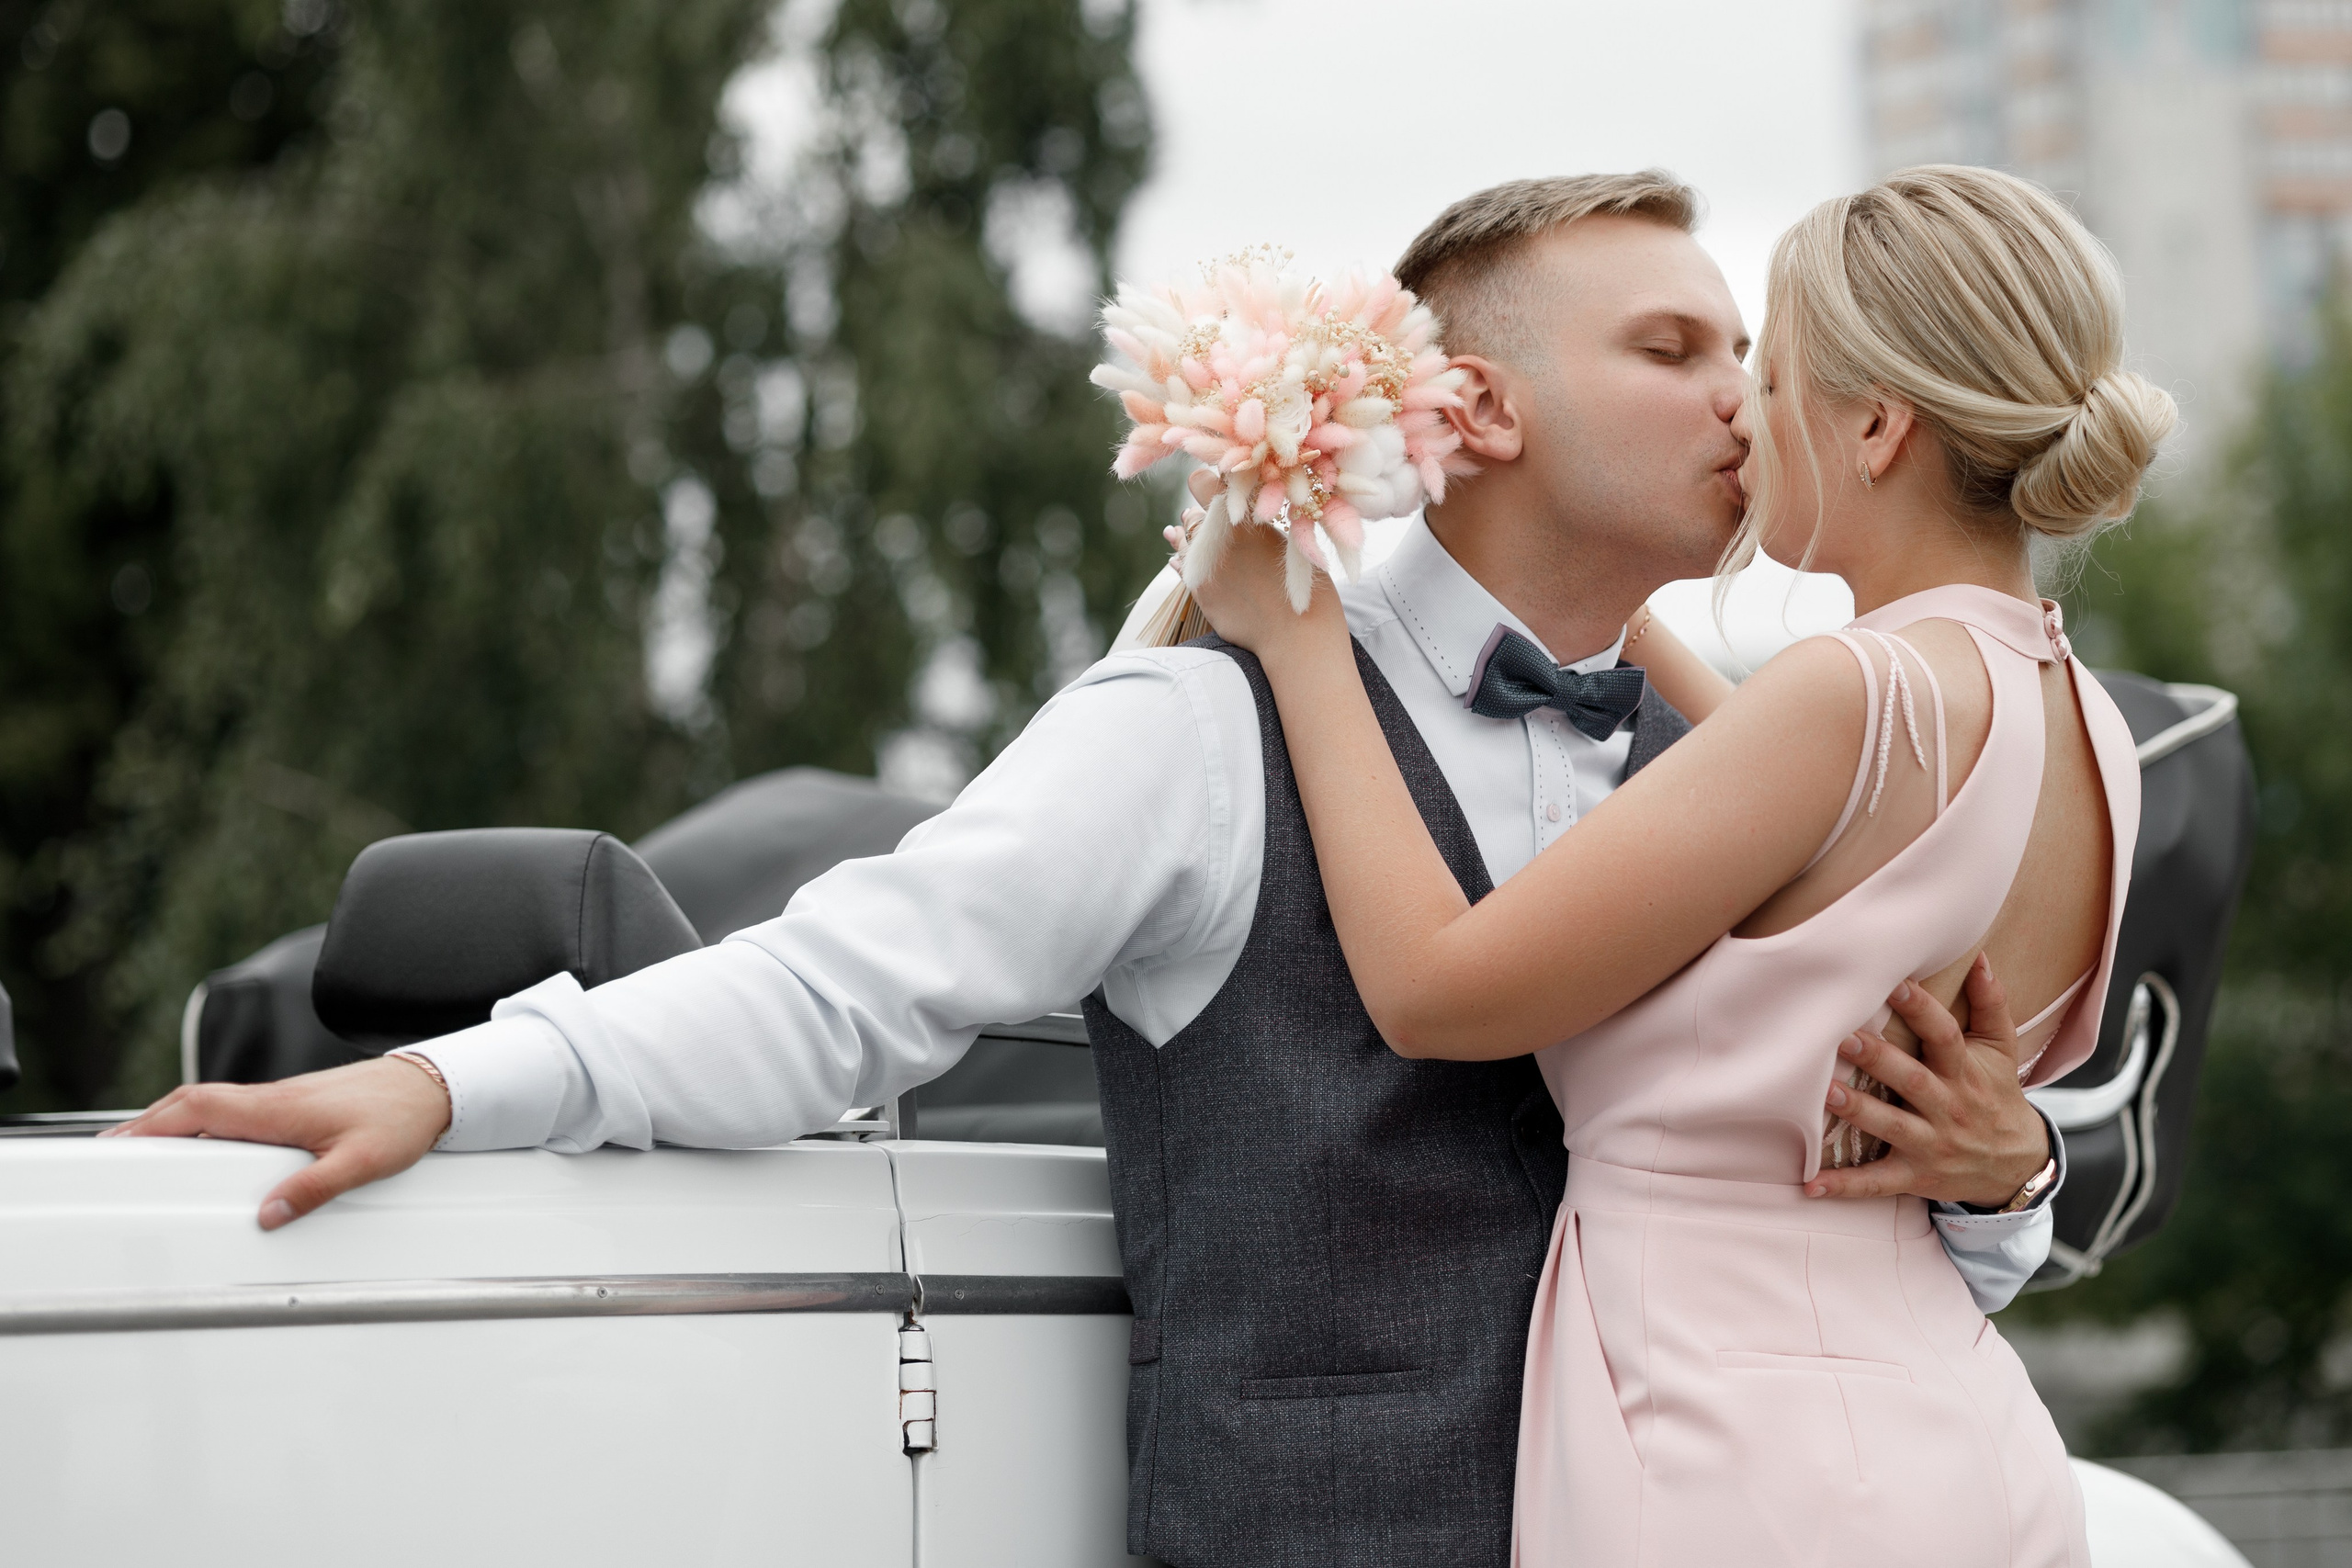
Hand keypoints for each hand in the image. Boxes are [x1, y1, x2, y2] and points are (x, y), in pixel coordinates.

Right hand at [99, 1057, 452, 1229]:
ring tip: (145, 1150)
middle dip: (148, 1125)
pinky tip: (204, 1143)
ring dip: (175, 1122)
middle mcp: (273, 1099)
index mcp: (279, 1109)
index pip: (200, 1110)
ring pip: (214, 1104)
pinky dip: (206, 1123)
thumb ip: (314, 1189)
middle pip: (194, 1103)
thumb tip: (267, 1215)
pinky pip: (236, 1110)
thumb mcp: (362, 1162)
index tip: (119, 1146)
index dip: (153, 1126)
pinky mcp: (295, 1105)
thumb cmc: (402, 1117)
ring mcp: (282, 1100)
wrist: (434, 1086)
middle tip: (114, 1151)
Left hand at [1185, 493, 1348, 662]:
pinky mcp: (1199, 590)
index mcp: (1243, 517)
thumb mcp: (1290, 538)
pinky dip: (1181, 558)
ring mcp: (1205, 564)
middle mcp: (1218, 537)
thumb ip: (1258, 520)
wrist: (1296, 632)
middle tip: (1208, 512)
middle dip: (1200, 512)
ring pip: (1184, 539)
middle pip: (1192, 514)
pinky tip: (1179, 555)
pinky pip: (1181, 566)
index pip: (1205, 482)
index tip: (1219, 485)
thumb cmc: (1303, 582)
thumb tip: (1236, 505)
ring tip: (1184, 529)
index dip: (1210, 481)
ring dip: (1187, 534)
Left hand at [1806, 954, 2050, 1206]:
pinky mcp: (1915, 1176)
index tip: (1894, 985)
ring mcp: (1931, 1144)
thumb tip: (1980, 957)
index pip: (1945, 1037)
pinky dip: (1845, 1185)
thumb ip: (1991, 1005)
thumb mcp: (2002, 1051)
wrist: (2017, 1164)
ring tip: (1824, 1093)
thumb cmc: (1997, 1095)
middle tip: (1844, 1037)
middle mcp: (1948, 1107)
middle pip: (1912, 1080)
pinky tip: (1812, 1184)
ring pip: (1892, 1127)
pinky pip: (1877, 1183)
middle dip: (1879, 1059)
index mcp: (1965, 1072)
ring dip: (1858, 1111)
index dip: (1922, 1011)